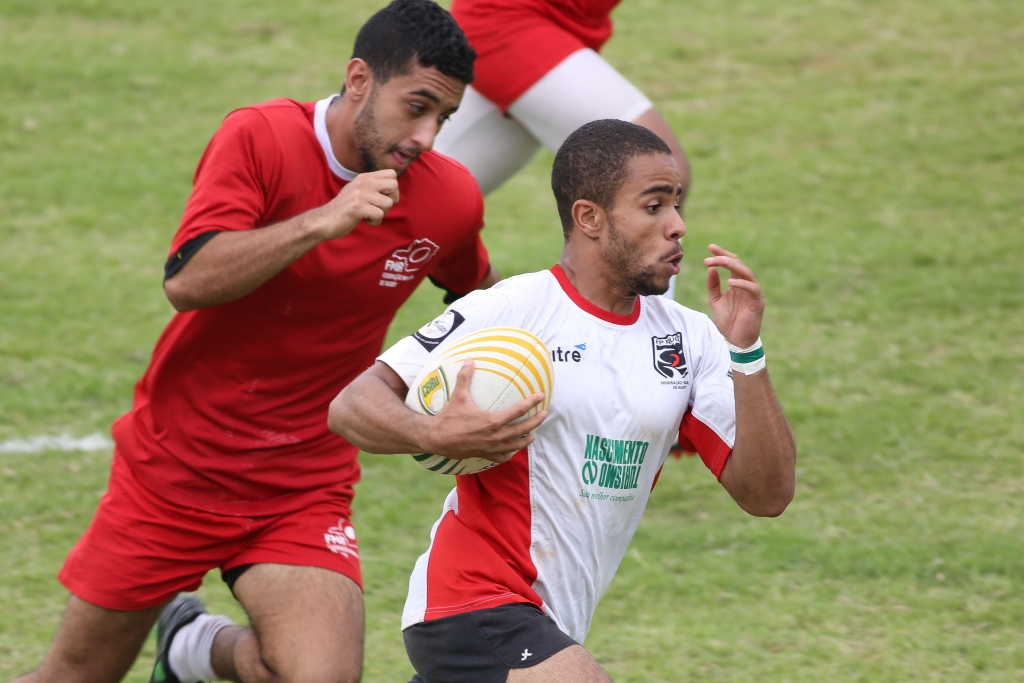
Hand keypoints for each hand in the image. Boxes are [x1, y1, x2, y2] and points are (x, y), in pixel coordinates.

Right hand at [305, 169, 399, 240]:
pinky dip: (375, 221)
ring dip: (382, 213)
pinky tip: (364, 220)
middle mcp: (363, 182)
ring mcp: (359, 194)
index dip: (392, 188)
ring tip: (369, 214)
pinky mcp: (357, 207)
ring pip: (388, 202)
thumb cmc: (344, 209)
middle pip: (394, 185)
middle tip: (380, 207)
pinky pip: (379, 214)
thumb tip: (393, 187)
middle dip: (392, 199)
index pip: (392, 174)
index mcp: (364, 177)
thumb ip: (372, 186)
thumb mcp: (357, 191)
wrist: (323, 220)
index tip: (383, 197)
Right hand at [420, 359, 547, 462]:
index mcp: (493, 421)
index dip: (532, 403)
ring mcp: (491, 447)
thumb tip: (469, 359)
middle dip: (536, 421)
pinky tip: (513, 449)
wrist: (437, 439)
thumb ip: (465, 377)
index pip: (518, 411)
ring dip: (527, 439)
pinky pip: (503, 456)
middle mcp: (496, 436)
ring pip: (516, 445)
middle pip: (523, 429)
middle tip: (545, 414)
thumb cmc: (449, 417)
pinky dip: (510, 452)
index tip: (541, 396)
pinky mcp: (485, 455)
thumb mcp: (458, 396)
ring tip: (534, 434)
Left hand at [704, 244, 764, 347]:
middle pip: (739, 264)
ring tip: (719, 262)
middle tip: (710, 257)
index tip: (710, 247)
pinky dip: (742, 284)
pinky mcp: (758, 302)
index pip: (732, 263)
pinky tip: (729, 281)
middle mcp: (746, 285)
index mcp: (737, 283)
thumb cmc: (727, 321)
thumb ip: (713, 286)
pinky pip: (752, 289)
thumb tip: (710, 269)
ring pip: (747, 273)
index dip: (722, 254)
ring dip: (733, 266)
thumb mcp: (715, 301)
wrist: (736, 340)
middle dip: (724, 258)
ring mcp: (753, 293)